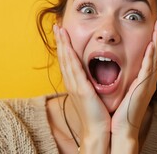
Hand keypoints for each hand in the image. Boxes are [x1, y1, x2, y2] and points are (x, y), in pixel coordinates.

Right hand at [53, 25, 110, 152]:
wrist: (98, 130)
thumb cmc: (98, 114)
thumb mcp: (93, 94)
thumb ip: (91, 83)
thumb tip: (94, 74)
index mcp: (75, 83)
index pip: (68, 61)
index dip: (64, 46)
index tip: (62, 33)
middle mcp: (72, 83)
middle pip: (63, 57)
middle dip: (60, 41)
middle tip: (57, 26)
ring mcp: (74, 85)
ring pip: (66, 60)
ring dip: (62, 44)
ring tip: (59, 30)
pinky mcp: (80, 89)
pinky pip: (73, 68)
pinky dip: (69, 55)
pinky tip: (67, 45)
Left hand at [110, 17, 156, 152]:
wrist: (119, 129)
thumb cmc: (119, 111)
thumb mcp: (123, 90)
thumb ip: (125, 78)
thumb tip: (116, 68)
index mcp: (143, 80)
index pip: (152, 56)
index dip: (155, 41)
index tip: (156, 27)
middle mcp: (148, 80)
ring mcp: (148, 84)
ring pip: (156, 58)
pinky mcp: (143, 88)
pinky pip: (149, 68)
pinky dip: (152, 55)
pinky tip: (153, 44)